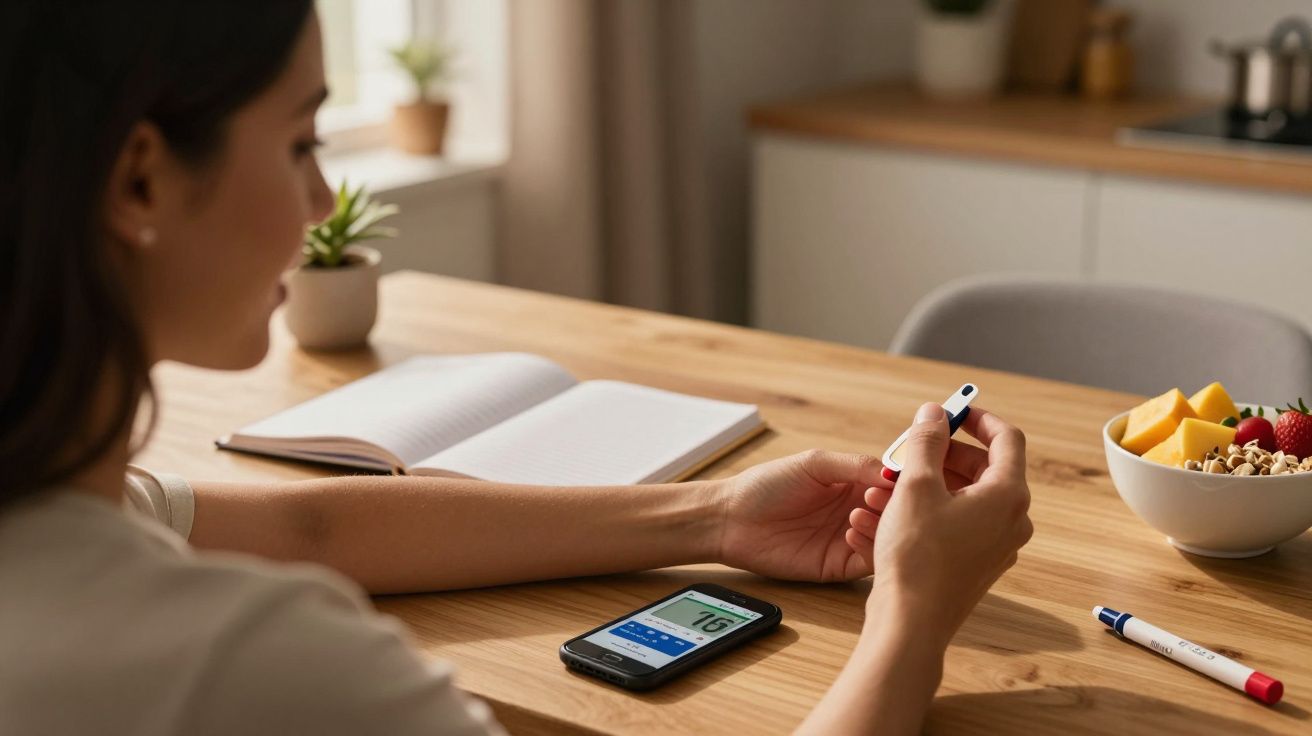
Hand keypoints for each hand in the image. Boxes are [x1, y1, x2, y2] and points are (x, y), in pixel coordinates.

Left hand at [716, 449, 893, 581]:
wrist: (732, 519)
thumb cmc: (767, 485)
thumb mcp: (814, 464)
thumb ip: (855, 465)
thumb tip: (892, 472)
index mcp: (854, 484)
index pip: (893, 485)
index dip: (900, 483)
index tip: (899, 479)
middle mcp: (857, 512)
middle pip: (896, 515)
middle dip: (894, 506)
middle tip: (878, 497)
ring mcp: (849, 540)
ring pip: (887, 540)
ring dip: (882, 527)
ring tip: (860, 512)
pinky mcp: (838, 566)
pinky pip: (867, 563)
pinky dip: (868, 548)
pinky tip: (850, 531)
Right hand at [846, 404, 1032, 648]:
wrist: (912, 622)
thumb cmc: (917, 555)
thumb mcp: (916, 486)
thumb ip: (926, 441)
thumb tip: (934, 413)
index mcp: (1008, 495)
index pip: (1006, 439)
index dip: (978, 418)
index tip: (951, 412)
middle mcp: (1012, 521)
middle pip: (985, 468)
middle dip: (945, 453)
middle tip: (912, 449)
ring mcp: (998, 546)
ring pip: (968, 497)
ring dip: (933, 482)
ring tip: (892, 484)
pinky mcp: (978, 564)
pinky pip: (960, 523)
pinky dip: (933, 509)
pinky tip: (894, 513)